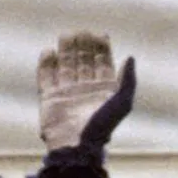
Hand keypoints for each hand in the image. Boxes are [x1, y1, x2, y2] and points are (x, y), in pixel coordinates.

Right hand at [37, 29, 135, 153]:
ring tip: (66, 35)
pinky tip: (49, 51)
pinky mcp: (49, 98)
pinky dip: (46, 64)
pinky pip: (46, 76)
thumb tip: (131, 57)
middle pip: (83, 61)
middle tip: (81, 31)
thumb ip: (128, 80)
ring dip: (66, 50)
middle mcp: (85, 89)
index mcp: (103, 90)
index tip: (100, 34)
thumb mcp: (122, 102)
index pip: (102, 63)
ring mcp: (66, 93)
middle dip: (83, 45)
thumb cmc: (101, 126)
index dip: (102, 48)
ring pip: (65, 65)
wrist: (76, 145)